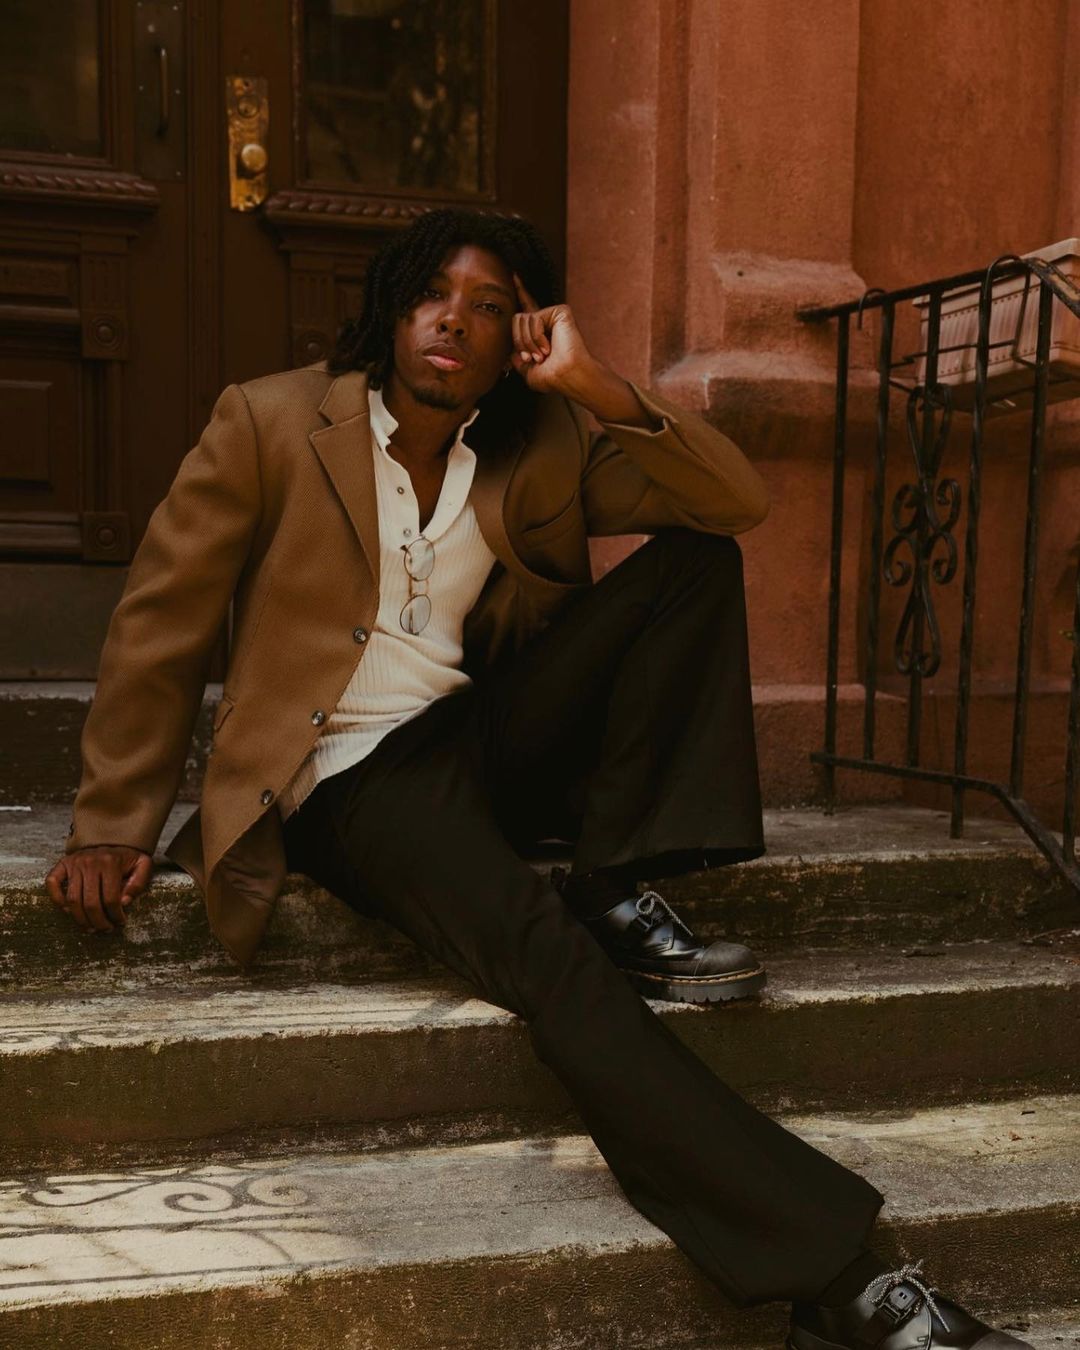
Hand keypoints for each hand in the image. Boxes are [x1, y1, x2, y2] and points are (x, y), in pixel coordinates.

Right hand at [45, 845, 153, 933]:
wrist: (112, 838)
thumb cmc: (127, 857)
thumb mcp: (142, 865)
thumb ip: (139, 883)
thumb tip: (124, 902)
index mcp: (111, 863)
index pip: (110, 898)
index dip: (115, 915)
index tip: (120, 922)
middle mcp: (90, 862)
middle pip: (90, 903)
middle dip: (98, 922)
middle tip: (105, 929)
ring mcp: (74, 863)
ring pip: (72, 899)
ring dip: (80, 919)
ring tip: (90, 927)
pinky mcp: (63, 864)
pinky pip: (52, 882)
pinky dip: (57, 899)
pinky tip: (68, 911)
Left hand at [510, 272, 595, 393]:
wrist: (567, 377)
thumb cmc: (552, 378)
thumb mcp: (527, 371)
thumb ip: (516, 357)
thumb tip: (510, 350)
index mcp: (539, 332)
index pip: (526, 310)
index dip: (520, 292)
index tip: (514, 274)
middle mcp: (547, 320)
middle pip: (516, 319)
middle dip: (519, 342)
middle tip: (532, 358)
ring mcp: (553, 315)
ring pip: (522, 319)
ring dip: (527, 342)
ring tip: (542, 355)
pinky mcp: (560, 311)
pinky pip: (534, 318)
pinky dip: (536, 336)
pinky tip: (548, 348)